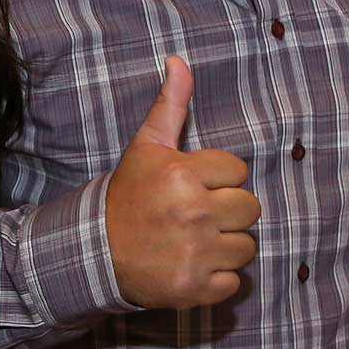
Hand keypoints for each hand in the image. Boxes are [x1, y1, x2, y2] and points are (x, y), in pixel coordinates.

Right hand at [104, 56, 260, 309]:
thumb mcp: (147, 145)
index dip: (217, 176)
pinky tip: (193, 262)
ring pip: (246, 246)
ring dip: (226, 243)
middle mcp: (193, 213)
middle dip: (228, 209)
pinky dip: (217, 276)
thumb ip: (170, 104)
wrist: (97, 249)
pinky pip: (235, 281)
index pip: (237, 170)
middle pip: (250, 208)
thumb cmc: (129, 192)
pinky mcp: (196, 288)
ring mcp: (196, 253)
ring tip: (196, 237)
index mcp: (182, 174)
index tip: (193, 183)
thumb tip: (178, 60)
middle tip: (198, 211)